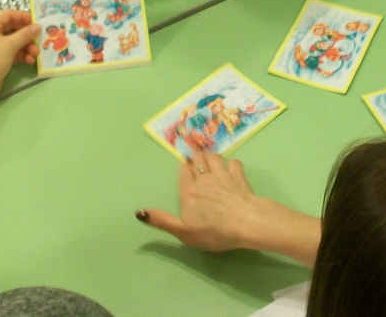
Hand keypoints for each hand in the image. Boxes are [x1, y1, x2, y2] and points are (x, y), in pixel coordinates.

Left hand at [0, 10, 40, 98]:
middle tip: (39, 39)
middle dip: (27, 35)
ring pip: (15, 42)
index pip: (8, 15)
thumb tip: (38, 26)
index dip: (23, 17)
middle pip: (13, 29)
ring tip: (36, 54)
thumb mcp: (9, 45)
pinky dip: (22, 55)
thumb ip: (25, 34)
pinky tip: (30, 61)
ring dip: (27, 47)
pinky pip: (13, 52)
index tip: (36, 22)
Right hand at [137, 150, 272, 252]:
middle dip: (196, 155)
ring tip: (209, 156)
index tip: (185, 163)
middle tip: (195, 153)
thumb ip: (161, 220)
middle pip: (198, 159)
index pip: (184, 171)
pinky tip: (232, 167)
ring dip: (211, 155)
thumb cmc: (214, 230)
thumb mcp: (183, 232)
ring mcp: (223, 175)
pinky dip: (232, 163)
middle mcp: (205, 179)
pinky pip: (234, 163)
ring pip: (214, 157)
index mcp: (189, 191)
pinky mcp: (240, 177)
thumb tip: (138, 212)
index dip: (184, 166)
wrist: (246, 223)